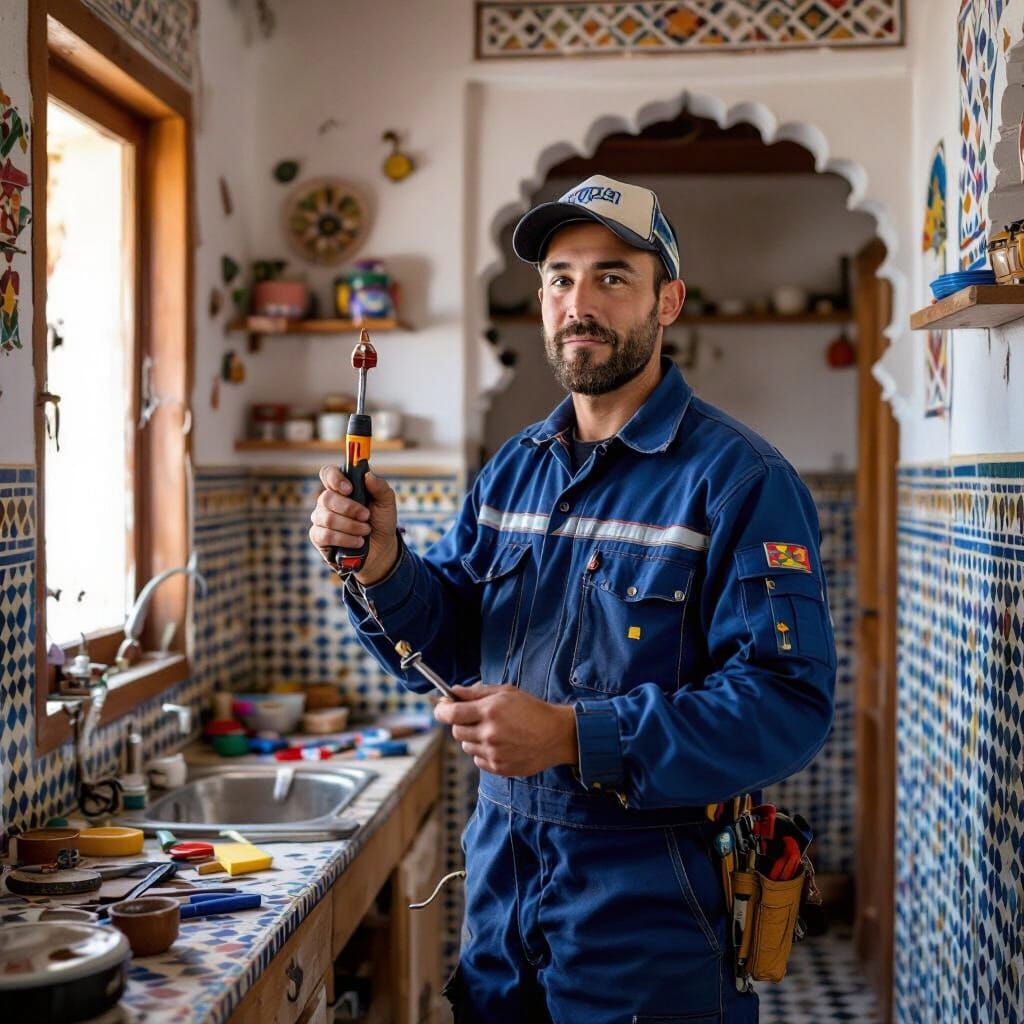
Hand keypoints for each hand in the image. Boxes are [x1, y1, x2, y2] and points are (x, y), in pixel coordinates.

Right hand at [309, 466, 398, 583]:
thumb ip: (380, 487)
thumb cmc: (380, 521)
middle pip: (326, 497)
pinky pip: (325, 535)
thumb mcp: (386, 503)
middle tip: (366, 516)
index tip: (349, 489)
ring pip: (327, 518)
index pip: (328, 473)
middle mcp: (328, 500)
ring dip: (351, 526)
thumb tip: (368, 475)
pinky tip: (357, 542)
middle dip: (349, 508)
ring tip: (366, 531)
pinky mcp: (318, 537)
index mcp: (342, 487)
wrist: (381, 547)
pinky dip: (345, 539)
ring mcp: (321, 518)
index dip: (335, 478)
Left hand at [433, 684, 577, 776]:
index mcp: (490, 711)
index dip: (441, 710)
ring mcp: (493, 754)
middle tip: (475, 718)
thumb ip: (477, 692)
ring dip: (472, 738)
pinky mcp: (499, 768)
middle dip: (461, 723)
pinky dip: (482, 752)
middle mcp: (489, 734)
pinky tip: (499, 744)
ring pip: (466, 746)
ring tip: (492, 731)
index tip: (441, 708)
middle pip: (456, 732)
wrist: (556, 735)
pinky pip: (478, 760)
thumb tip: (454, 692)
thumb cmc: (533, 710)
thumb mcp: (506, 692)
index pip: (450, 713)